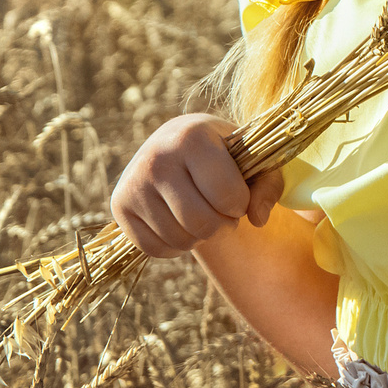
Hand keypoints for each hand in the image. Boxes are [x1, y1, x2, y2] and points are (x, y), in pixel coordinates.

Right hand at [110, 114, 281, 256]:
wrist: (175, 142)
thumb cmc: (222, 153)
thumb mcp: (252, 159)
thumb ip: (268, 186)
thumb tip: (258, 219)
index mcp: (191, 138)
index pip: (227, 196)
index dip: (240, 204)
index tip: (238, 195)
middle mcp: (156, 159)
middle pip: (202, 223)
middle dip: (221, 224)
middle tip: (221, 210)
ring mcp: (132, 184)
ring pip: (180, 239)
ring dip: (200, 236)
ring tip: (201, 213)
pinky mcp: (119, 207)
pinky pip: (155, 249)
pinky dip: (175, 246)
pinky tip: (180, 223)